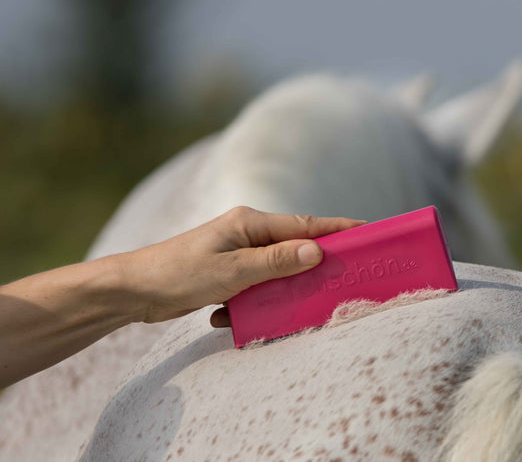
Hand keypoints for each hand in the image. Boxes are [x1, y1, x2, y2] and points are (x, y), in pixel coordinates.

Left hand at [119, 207, 365, 324]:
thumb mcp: (232, 271)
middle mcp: (247, 234)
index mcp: (251, 223)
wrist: (132, 290)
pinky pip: (252, 287)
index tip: (369, 229)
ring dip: (276, 292)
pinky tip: (227, 318)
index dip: (339, 228)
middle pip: (294, 248)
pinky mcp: (226, 274)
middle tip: (342, 277)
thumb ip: (275, 262)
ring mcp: (236, 253)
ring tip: (284, 309)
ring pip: (274, 272)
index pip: (305, 225)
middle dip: (313, 265)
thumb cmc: (178, 273)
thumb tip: (316, 250)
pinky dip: (247, 304)